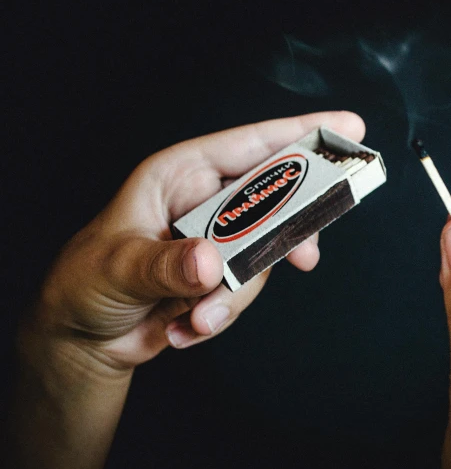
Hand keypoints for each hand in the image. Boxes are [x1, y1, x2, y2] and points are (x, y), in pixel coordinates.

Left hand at [30, 111, 365, 371]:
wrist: (83, 339)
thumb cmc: (85, 283)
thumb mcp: (118, 269)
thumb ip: (165, 265)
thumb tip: (211, 262)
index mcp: (181, 175)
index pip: (250, 145)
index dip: (300, 133)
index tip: (348, 130)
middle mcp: (207, 202)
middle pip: (274, 199)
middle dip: (286, 234)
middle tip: (304, 257)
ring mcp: (219, 241)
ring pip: (265, 256)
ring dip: (235, 295)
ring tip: (195, 319)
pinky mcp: (224, 277)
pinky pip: (247, 291)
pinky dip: (221, 315)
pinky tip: (183, 327)